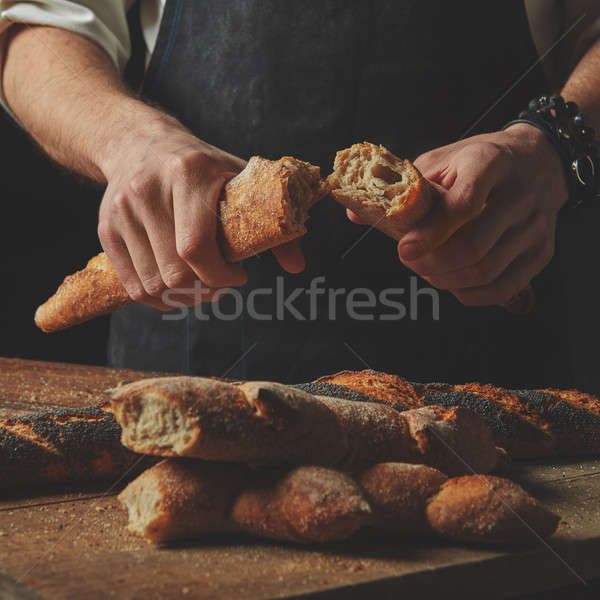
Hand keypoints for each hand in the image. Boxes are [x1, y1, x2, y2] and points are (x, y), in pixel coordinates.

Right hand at [98, 116, 303, 309]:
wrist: (139, 143)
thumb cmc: (201, 166)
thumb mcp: (239, 179)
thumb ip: (272, 223)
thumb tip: (297, 268)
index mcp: (189, 174)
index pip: (196, 247)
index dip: (220, 275)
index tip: (239, 276)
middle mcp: (148, 190)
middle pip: (174, 272)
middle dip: (205, 290)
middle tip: (220, 284)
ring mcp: (121, 211)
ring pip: (152, 285)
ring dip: (183, 298)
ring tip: (201, 286)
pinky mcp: (106, 228)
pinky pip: (132, 285)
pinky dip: (158, 298)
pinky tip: (176, 287)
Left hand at [392, 124, 567, 305]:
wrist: (539, 160)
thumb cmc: (480, 161)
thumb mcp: (442, 160)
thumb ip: (403, 188)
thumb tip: (356, 214)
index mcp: (490, 163)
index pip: (463, 204)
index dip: (430, 233)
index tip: (404, 250)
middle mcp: (518, 194)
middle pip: (474, 246)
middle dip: (432, 264)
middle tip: (411, 262)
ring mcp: (535, 226)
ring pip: (486, 271)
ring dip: (446, 280)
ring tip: (427, 271)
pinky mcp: (542, 251)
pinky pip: (503, 288)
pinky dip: (470, 295)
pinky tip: (452, 283)